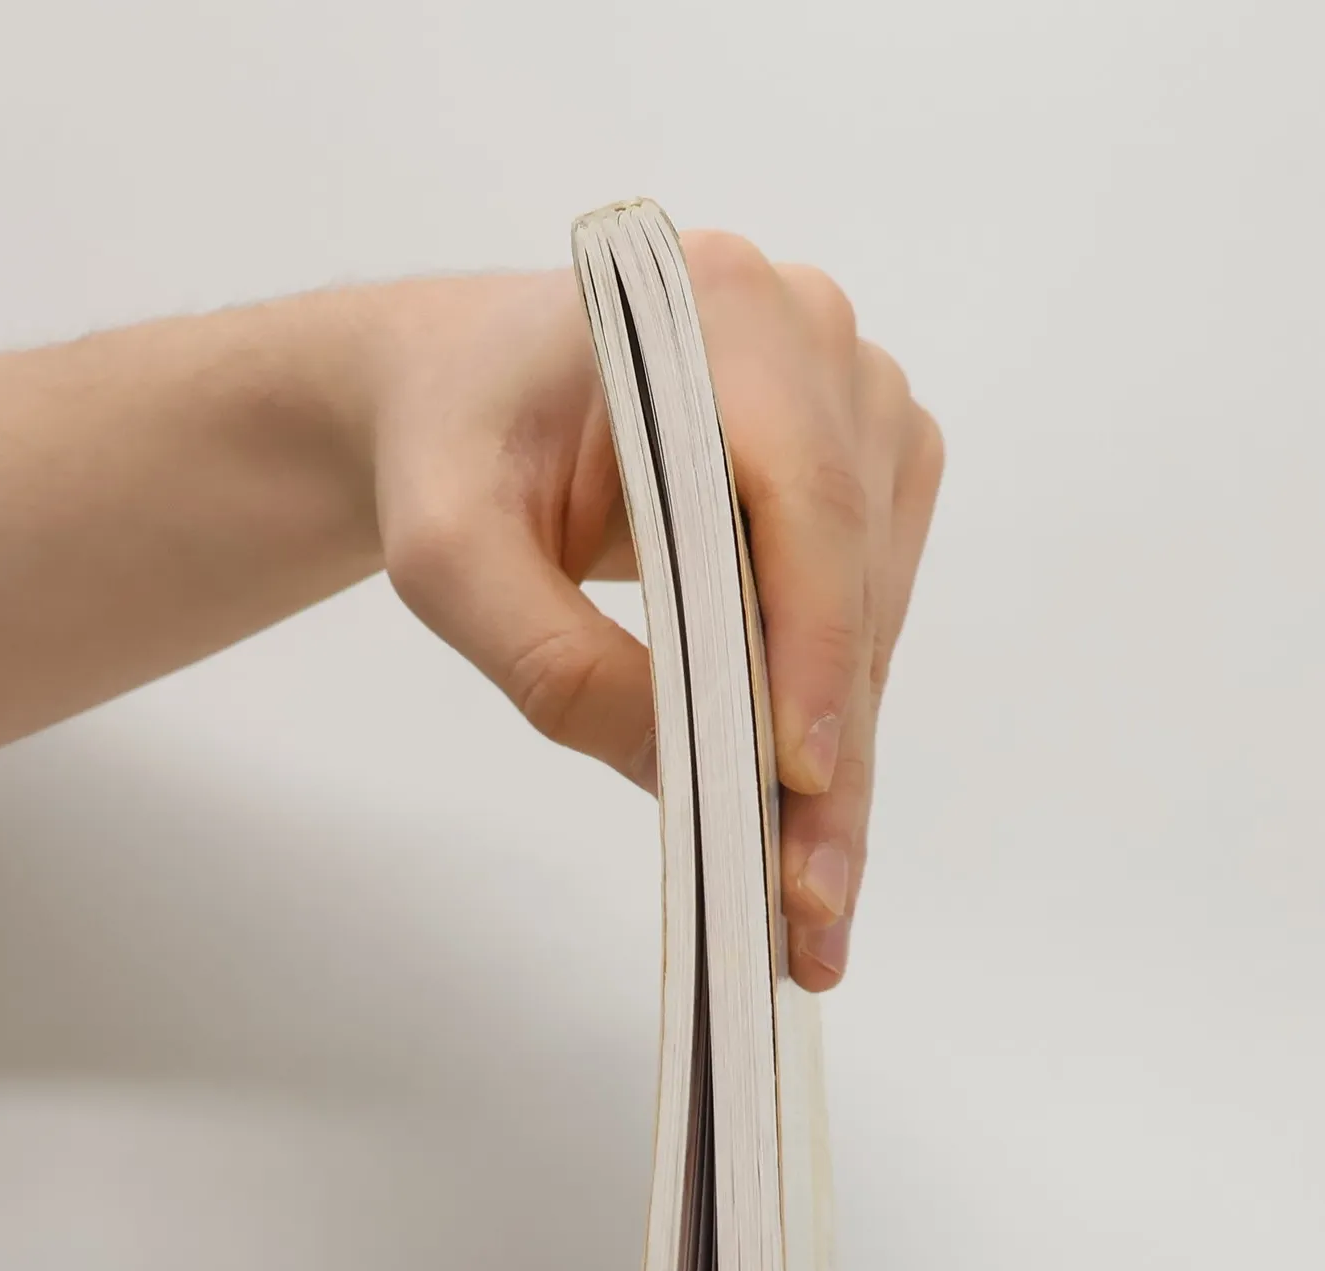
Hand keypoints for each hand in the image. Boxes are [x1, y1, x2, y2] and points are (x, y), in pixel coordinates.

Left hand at [371, 234, 943, 991]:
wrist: (461, 397)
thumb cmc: (450, 451)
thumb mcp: (449, 560)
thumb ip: (554, 662)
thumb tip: (688, 780)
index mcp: (715, 311)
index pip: (804, 495)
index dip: (813, 646)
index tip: (802, 778)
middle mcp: (814, 337)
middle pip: (853, 571)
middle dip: (834, 751)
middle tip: (811, 904)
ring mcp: (855, 400)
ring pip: (875, 609)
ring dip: (847, 756)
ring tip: (811, 895)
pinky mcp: (867, 468)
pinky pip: (869, 612)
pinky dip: (837, 717)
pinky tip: (806, 814)